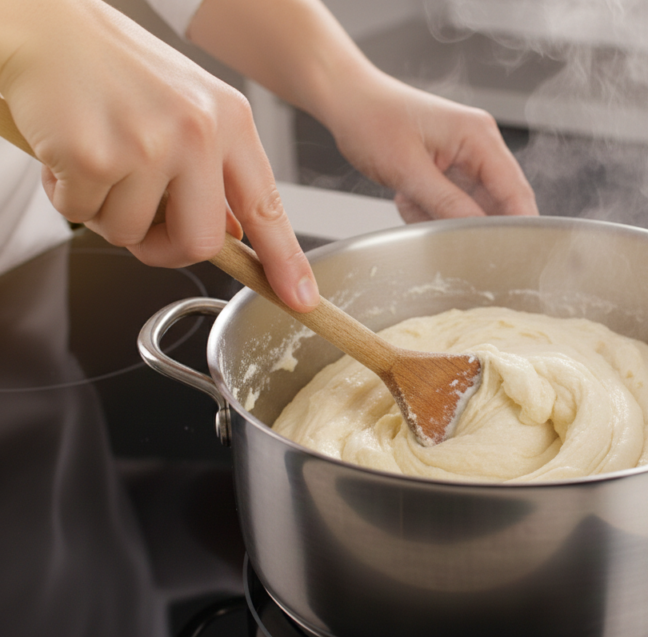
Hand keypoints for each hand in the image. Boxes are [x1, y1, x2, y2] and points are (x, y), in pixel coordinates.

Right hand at [0, 0, 318, 311]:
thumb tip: (231, 233)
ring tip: (98, 161)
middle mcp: (198, 132)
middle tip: (141, 224)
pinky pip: (83, 215)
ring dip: (106, 212)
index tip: (300, 298)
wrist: (47, 26)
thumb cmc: (115, 68)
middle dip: (165, 248)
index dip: (283, 260)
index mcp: (230, 121)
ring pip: (132, 233)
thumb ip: (215, 169)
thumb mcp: (190, 108)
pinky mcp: (96, 155)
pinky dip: (67, 195)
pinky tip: (68, 152)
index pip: (267, 206)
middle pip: (199, 243)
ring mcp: (149, 144)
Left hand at [186, 0, 537, 223]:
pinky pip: (453, 203)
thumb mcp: (407, 168)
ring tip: (409, 199)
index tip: (510, 257)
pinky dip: (431, 209)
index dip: (517, 226)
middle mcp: (480, 144)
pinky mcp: (451, 167)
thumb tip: (478, 232)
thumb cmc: (371, 118)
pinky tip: (406, 197)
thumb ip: (447, 203)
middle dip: (470, 222)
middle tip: (438, 227)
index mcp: (479, 136)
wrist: (345, 100)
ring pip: (473, 208)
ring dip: (443, 215)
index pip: (516, 191)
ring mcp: (466, 156)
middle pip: (500, 203)